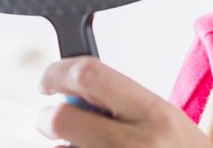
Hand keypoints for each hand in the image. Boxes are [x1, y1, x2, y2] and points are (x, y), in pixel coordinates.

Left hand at [36, 56, 212, 146]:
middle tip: (53, 120)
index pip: (91, 75)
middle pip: (61, 119)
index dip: (59, 72)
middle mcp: (136, 143)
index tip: (48, 81)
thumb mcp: (165, 119)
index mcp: (154, 113)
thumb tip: (71, 89)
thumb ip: (124, 102)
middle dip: (47, 118)